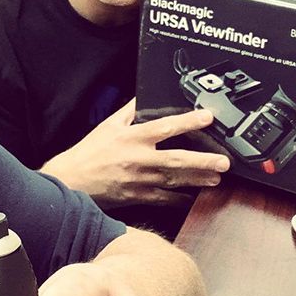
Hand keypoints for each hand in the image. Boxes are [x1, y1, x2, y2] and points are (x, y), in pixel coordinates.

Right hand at [40, 98, 230, 206]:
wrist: (72, 181)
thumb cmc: (90, 152)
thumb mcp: (108, 125)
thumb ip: (130, 110)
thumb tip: (144, 95)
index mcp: (132, 138)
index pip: (165, 127)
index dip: (188, 122)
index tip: (207, 117)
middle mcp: (138, 159)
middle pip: (176, 159)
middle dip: (202, 161)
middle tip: (223, 162)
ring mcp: (139, 181)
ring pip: (174, 181)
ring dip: (197, 180)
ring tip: (216, 179)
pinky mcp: (137, 197)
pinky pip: (164, 200)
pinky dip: (179, 200)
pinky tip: (193, 198)